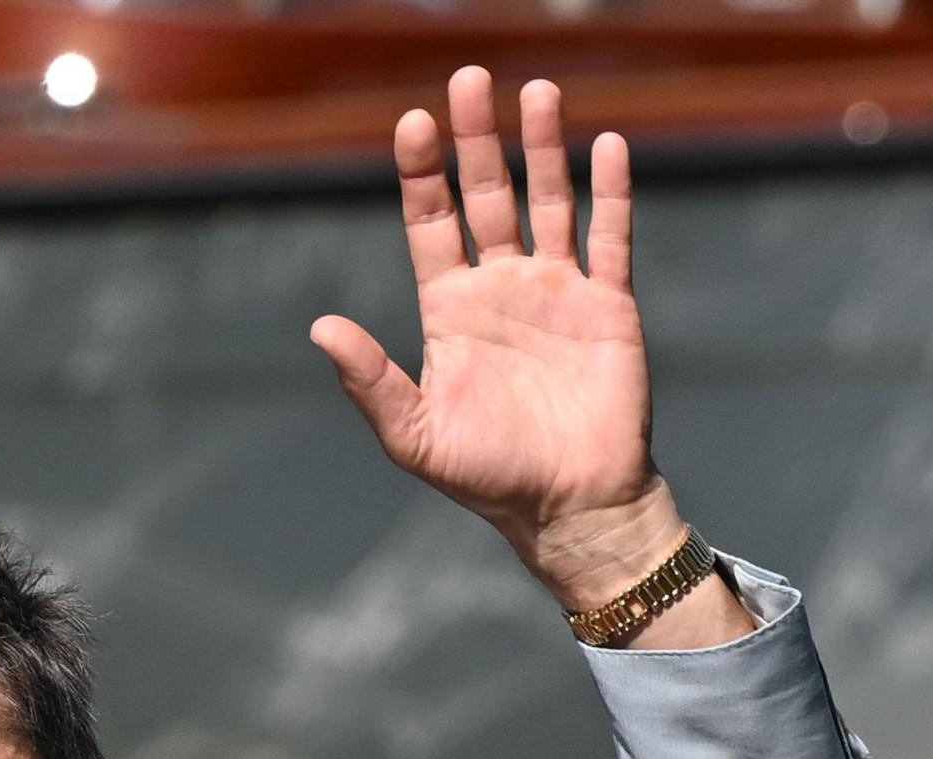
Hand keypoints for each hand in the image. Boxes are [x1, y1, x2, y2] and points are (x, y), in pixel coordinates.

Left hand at [310, 70, 735, 634]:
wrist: (568, 506)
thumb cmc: (487, 476)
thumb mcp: (412, 435)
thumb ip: (370, 380)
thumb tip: (321, 327)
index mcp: (450, 310)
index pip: (430, 224)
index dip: (420, 175)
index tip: (410, 124)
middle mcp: (501, 287)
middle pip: (486, 195)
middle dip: (476, 139)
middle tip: (469, 77)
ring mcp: (557, 289)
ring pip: (548, 201)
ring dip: (542, 147)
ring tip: (535, 91)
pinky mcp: (609, 304)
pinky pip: (611, 236)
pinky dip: (609, 191)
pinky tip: (604, 144)